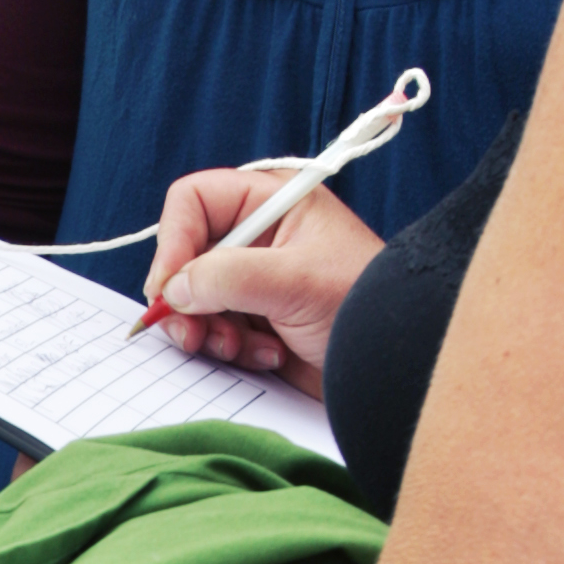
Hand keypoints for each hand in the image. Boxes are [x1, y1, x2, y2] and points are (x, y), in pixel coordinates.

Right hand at [142, 164, 382, 394]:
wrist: (394, 363)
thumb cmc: (364, 302)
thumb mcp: (295, 281)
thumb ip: (227, 277)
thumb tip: (174, 289)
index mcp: (270, 201)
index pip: (194, 201)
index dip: (174, 241)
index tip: (168, 286)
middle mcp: (256, 235)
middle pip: (184, 255)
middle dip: (186, 299)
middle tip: (194, 333)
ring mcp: (253, 279)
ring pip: (192, 299)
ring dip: (208, 330)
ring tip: (241, 347)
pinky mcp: (254, 319)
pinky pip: (213, 331)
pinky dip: (231, 349)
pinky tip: (270, 355)